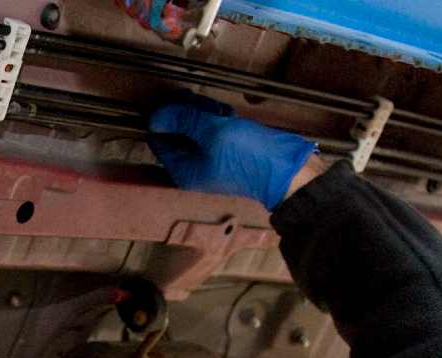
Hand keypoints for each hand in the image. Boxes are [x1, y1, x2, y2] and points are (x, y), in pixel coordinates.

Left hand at [147, 100, 318, 210]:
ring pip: (195, 127)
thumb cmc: (248, 155)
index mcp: (182, 170)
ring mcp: (210, 157)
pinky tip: (229, 116)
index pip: (159, 141)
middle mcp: (193, 166)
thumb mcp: (212, 132)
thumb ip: (183, 121)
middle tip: (205, 107)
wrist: (286, 169)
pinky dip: (218, 119)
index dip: (164, 119)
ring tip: (222, 113)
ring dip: (205, 114)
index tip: (176, 102)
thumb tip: (154, 117)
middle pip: (177, 131)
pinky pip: (213, 129)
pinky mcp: (226, 149)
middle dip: (188, 114)